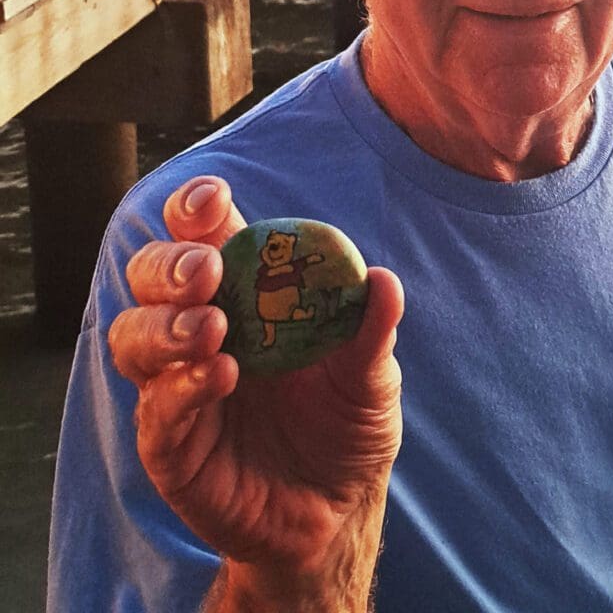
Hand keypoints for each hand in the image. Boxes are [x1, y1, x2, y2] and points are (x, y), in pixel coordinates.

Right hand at [108, 176, 402, 605]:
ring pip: (132, 337)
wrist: (338, 511)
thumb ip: (372, 330)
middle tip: (207, 272)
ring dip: (165, 325)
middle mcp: (201, 330)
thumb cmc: (349, 425)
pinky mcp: (172, 445)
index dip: (194, 211)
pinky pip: (156, 409)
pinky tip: (220, 376)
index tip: (212, 200)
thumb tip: (382, 280)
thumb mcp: (371, 376)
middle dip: (169, 265)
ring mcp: (178, 386)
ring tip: (212, 328)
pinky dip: (181, 387)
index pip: (202, 238)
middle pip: (151, 277)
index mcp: (246, 297)